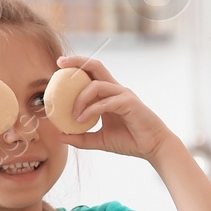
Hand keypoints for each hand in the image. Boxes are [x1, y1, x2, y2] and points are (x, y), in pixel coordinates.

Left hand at [56, 55, 175, 160]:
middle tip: (59, 64)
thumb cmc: (129, 141)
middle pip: (95, 66)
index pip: (91, 74)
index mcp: (108, 94)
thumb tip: (59, 136)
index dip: (76, 67)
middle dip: (77, 62)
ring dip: (80, 98)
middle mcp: (115, 89)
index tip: (58, 67)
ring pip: (96, 85)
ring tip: (72, 115)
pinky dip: (91, 109)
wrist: (153, 148)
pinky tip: (81, 120)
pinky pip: (105, 102)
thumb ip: (80, 138)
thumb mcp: (99, 140)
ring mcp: (123, 94)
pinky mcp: (129, 103)